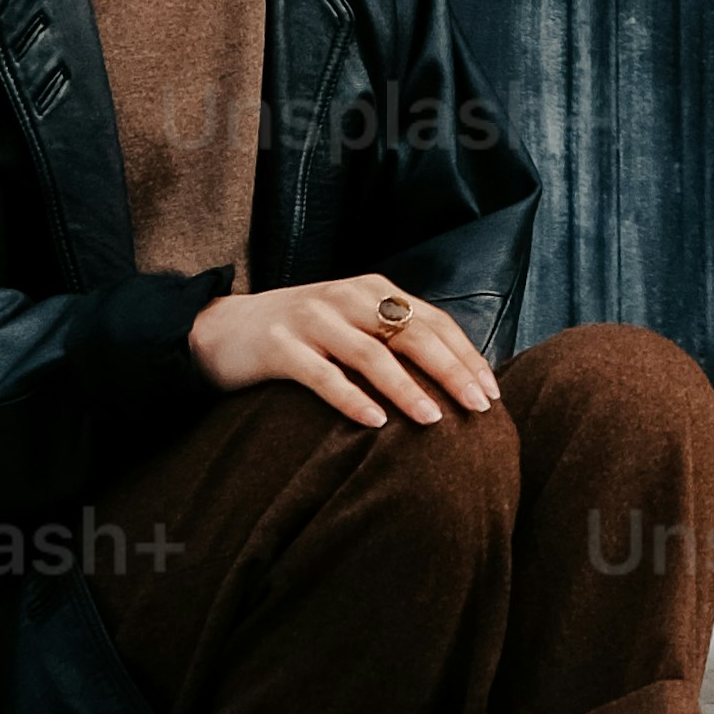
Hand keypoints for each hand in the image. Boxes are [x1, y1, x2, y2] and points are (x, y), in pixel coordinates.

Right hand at [188, 274, 500, 430]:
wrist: (221, 329)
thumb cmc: (300, 336)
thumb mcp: (351, 325)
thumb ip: (393, 338)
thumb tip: (453, 380)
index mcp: (372, 290)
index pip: (433, 321)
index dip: (465, 356)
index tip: (492, 393)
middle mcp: (346, 297)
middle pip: (412, 334)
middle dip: (451, 371)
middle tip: (479, 409)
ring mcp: (312, 319)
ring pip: (371, 354)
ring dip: (406, 388)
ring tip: (433, 420)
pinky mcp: (280, 346)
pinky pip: (322, 375)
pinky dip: (351, 399)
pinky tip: (374, 423)